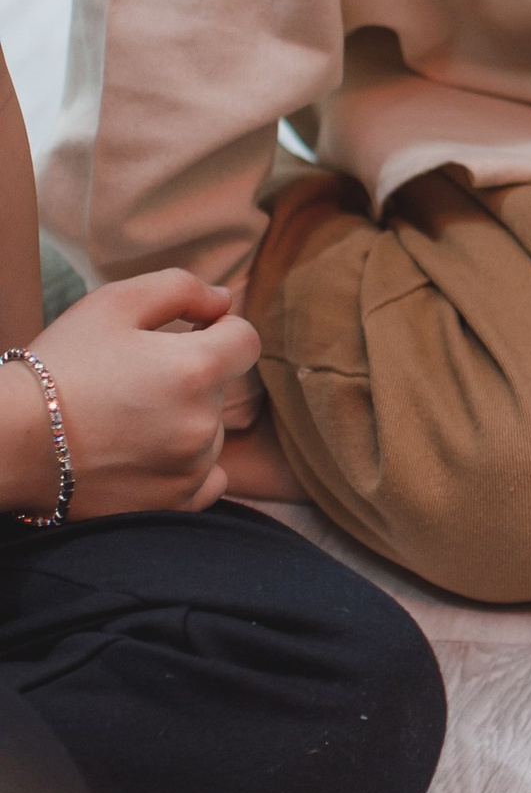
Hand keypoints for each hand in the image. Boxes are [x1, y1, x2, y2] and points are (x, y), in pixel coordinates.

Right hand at [11, 274, 263, 519]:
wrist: (10, 440)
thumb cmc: (59, 365)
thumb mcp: (113, 303)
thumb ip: (181, 289)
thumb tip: (225, 301)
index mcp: (196, 369)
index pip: (245, 340)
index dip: (219, 329)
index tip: (187, 333)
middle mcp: (204, 423)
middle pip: (221, 387)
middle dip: (190, 376)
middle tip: (131, 381)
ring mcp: (191, 468)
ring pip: (211, 431)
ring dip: (185, 421)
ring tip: (126, 419)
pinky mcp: (175, 504)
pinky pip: (209, 478)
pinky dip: (189, 465)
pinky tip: (149, 454)